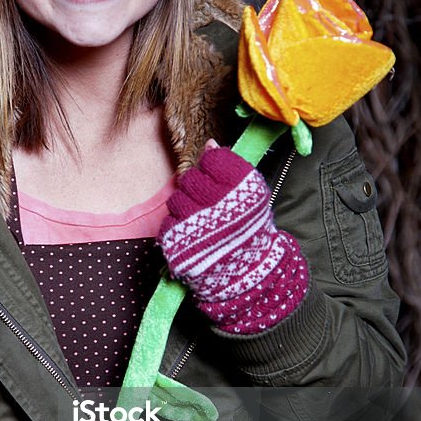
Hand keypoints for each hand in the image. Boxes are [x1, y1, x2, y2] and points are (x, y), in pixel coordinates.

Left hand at [158, 143, 308, 332]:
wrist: (246, 277)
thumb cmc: (247, 231)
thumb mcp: (251, 196)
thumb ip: (230, 166)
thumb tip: (210, 144)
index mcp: (243, 190)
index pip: (213, 159)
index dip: (212, 167)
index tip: (217, 180)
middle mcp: (220, 206)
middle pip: (190, 178)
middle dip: (196, 188)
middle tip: (208, 204)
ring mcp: (197, 227)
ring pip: (176, 200)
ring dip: (186, 208)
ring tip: (202, 222)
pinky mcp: (178, 246)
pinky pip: (168, 224)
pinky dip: (178, 228)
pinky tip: (193, 236)